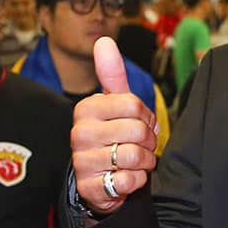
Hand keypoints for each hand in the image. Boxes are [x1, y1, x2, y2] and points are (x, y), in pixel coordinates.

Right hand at [72, 37, 158, 213]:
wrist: (101, 179)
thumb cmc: (113, 136)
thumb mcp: (115, 104)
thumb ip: (111, 74)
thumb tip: (103, 40)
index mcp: (86, 109)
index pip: (134, 105)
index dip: (147, 118)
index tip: (140, 124)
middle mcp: (79, 133)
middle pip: (137, 131)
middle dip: (148, 141)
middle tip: (140, 146)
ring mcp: (82, 162)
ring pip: (135, 156)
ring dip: (144, 162)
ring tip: (135, 162)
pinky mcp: (89, 187)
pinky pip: (129, 180)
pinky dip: (137, 181)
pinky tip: (127, 178)